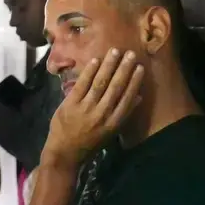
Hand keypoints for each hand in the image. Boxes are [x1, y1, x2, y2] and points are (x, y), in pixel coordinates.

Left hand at [43, 48, 143, 169]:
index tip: (140, 67)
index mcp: (114, 123)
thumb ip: (123, 115)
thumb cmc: (89, 143)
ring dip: (108, 65)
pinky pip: (82, 84)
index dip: (134, 81)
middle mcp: (102, 114)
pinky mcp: (70, 104)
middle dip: (124, 69)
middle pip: (116, 87)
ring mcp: (85, 108)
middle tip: (130, 53)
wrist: (64, 152)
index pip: (127, 98)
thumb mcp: (110, 133)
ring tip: (115, 51)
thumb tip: (138, 97)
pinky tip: (95, 60)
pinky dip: (89, 71)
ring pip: (100, 83)